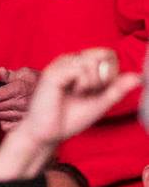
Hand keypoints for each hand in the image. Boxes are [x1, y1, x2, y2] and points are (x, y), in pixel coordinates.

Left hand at [0, 67, 39, 131]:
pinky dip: (3, 122)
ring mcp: (23, 115)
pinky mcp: (25, 125)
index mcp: (19, 89)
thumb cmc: (38, 82)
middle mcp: (21, 103)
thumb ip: (10, 74)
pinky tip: (7, 115)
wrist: (55, 94)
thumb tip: (0, 71)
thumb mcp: (25, 73)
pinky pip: (6, 126)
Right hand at [15, 48, 139, 147]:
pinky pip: (80, 69)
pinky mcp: (53, 73)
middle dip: (105, 76)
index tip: (100, 90)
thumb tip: (138, 77)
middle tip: (92, 91)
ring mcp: (60, 65)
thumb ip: (116, 90)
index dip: (112, 72)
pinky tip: (72, 92)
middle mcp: (69, 61)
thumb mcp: (100, 103)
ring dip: (93, 82)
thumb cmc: (69, 118)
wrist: (48, 133)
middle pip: (103, 53)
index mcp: (78, 65)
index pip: (107, 54)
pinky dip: (83, 84)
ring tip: (80, 93)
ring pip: (92, 61)